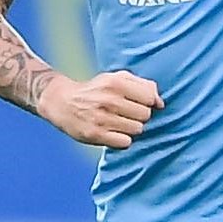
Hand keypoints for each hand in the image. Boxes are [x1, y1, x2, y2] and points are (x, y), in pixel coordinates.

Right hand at [40, 72, 162, 150]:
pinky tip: (113, 132)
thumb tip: (160, 103)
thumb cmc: (96, 90)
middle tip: (126, 114)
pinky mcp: (95, 135)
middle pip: (145, 115)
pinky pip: (125, 142)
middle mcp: (109, 99)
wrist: (62, 102)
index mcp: (115, 82)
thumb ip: (142, 85)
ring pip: (137, 129)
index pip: (150, 98)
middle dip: (139, 116)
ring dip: (131, 128)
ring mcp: (102, 118)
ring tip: (119, 123)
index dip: (147, 103)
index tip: (138, 104)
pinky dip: (122, 139)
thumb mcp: (116, 78)